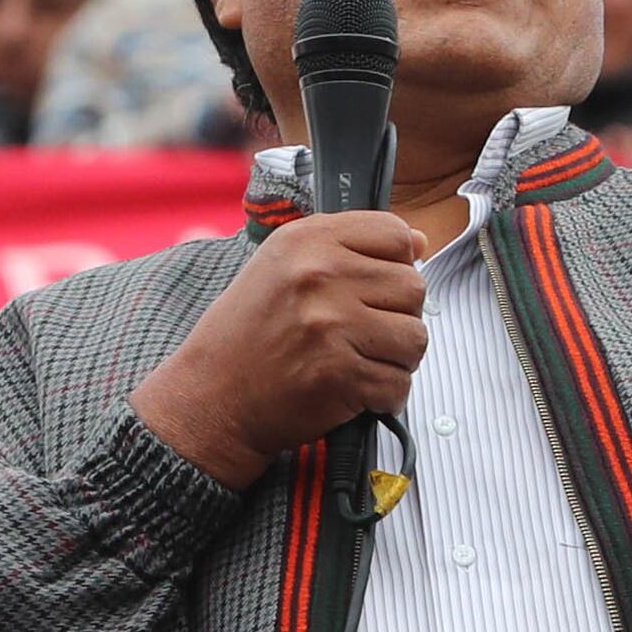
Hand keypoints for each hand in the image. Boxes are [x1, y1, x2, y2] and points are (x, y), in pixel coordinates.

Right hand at [131, 210, 425, 490]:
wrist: (210, 397)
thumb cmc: (249, 333)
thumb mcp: (284, 267)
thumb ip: (349, 248)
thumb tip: (421, 242)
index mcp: (307, 239)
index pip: (397, 234)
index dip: (396, 264)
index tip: (373, 289)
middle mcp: (320, 275)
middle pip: (414, 287)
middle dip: (398, 316)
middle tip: (364, 335)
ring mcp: (331, 325)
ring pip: (416, 337)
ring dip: (397, 358)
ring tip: (362, 361)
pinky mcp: (340, 374)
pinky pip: (399, 384)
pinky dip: (385, 395)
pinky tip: (355, 391)